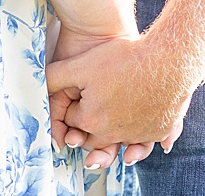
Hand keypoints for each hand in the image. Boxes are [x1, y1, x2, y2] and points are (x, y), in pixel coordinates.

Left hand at [47, 27, 154, 170]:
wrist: (166, 60)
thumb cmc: (121, 59)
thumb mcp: (78, 65)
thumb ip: (53, 77)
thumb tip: (38, 85)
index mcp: (90, 120)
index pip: (72, 122)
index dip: (71, 108)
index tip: (74, 98)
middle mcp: (113, 133)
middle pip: (93, 139)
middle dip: (85, 133)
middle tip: (79, 130)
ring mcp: (138, 135)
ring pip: (118, 144)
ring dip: (110, 144)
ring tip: (102, 146)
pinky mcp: (159, 132)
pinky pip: (145, 142)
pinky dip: (139, 144)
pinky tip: (135, 143)